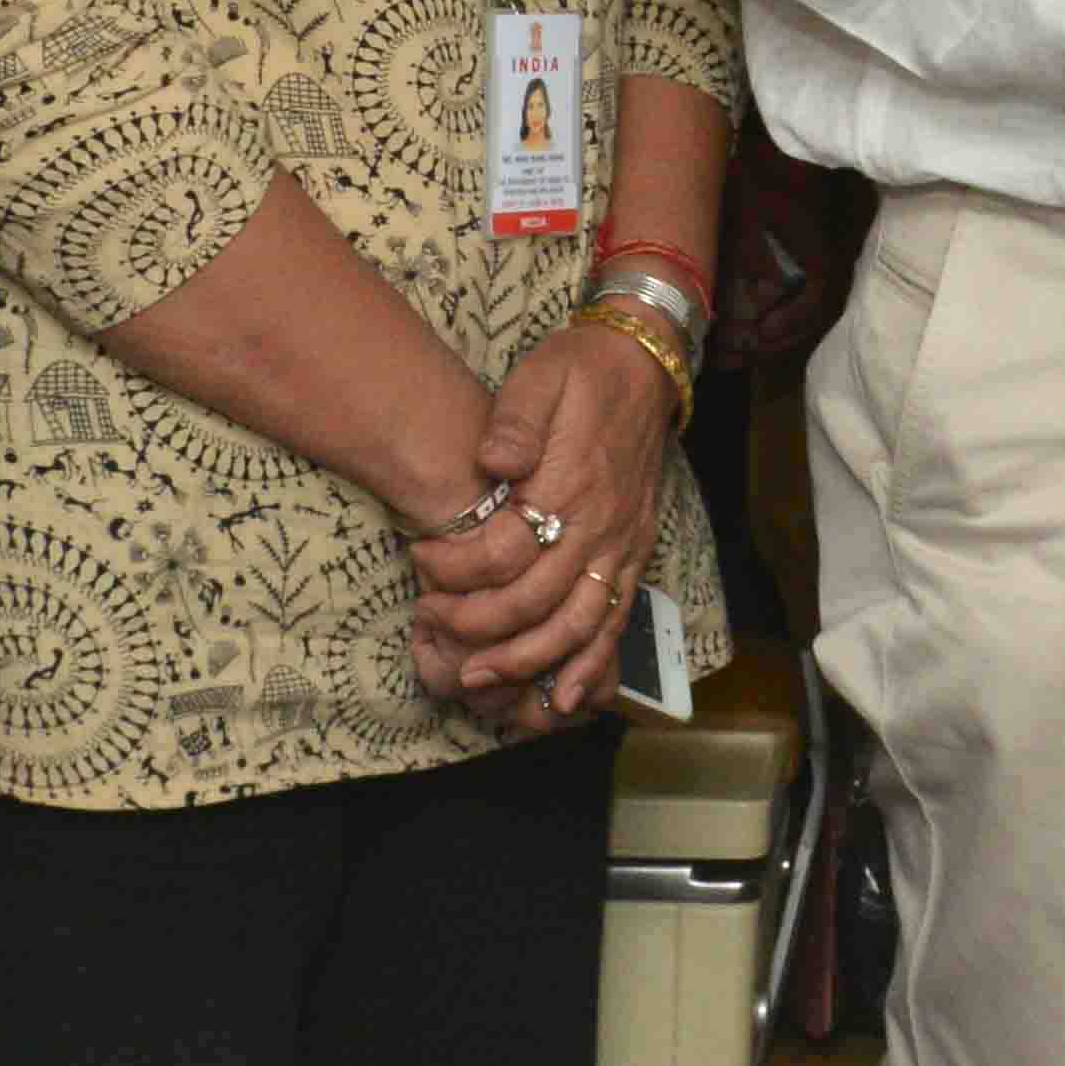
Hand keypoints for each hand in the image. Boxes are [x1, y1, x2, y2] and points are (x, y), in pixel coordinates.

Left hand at [423, 323, 677, 730]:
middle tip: (430, 621)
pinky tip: (565, 699)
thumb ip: (516, 420)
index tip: (420, 556)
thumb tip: (493, 464)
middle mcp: (598, 526)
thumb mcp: (541, 376)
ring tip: (478, 678)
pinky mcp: (634, 557)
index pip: (505, 550)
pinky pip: (616, 624)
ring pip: (576, 626)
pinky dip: (592, 666)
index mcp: (569, 483)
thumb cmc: (581, 373)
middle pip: (535, 601)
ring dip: (526, 662)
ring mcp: (621, 547)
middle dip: (475, 624)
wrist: (644, 366)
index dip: (455, 566)